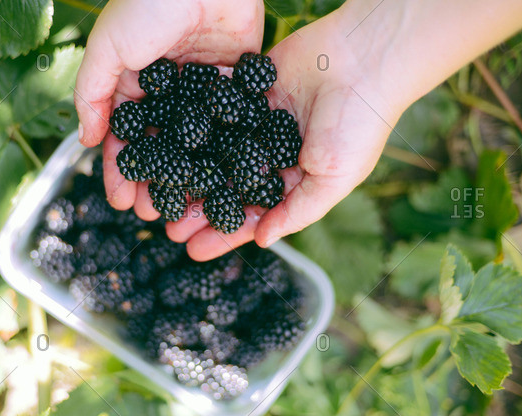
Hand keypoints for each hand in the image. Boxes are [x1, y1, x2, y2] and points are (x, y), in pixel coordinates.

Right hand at [74, 0, 264, 212]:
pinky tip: (226, 180)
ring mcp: (201, 91)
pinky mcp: (234, 84)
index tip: (122, 202)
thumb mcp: (106, 50)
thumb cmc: (147, 4)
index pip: (125, 138)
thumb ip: (92, 96)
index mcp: (134, 86)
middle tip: (156, 216)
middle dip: (156, 183)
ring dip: (191, 177)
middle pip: (161, 148)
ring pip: (195, 145)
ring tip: (190, 208)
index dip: (122, 171)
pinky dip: (227, 152)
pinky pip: (228, 124)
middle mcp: (167, 93)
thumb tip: (88, 141)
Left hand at [166, 9, 405, 259]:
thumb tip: (263, 241)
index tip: (194, 251)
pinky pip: (213, 111)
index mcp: (292, 179)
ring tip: (157, 193)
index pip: (252, 214)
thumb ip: (297, 211)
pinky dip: (190, 126)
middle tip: (166, 226)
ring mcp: (256, 123)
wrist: (364, 58)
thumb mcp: (333, 179)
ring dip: (187, 173)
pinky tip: (162, 143)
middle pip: (226, 187)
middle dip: (198, 208)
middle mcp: (271, 154)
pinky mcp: (246, 91)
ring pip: (214, 153)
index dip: (224, 233)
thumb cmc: (358, 125)